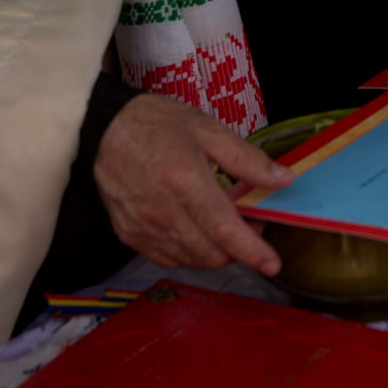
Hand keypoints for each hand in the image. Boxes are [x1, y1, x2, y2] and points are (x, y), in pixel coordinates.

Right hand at [93, 92, 294, 271]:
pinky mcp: (129, 236)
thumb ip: (247, 159)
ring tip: (221, 220)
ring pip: (192, 261)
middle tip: (248, 220)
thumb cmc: (158, 124)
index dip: (253, 252)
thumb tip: (284, 180)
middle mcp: (163, 214)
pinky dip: (189, 251)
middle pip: (212, 255)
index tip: (273, 263)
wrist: (104, 128)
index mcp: (186, 184)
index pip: (225, 232)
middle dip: (238, 248)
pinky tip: (194, 227)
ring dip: (215, 251)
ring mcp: (143, 229)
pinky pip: (168, 258)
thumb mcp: (208, 130)